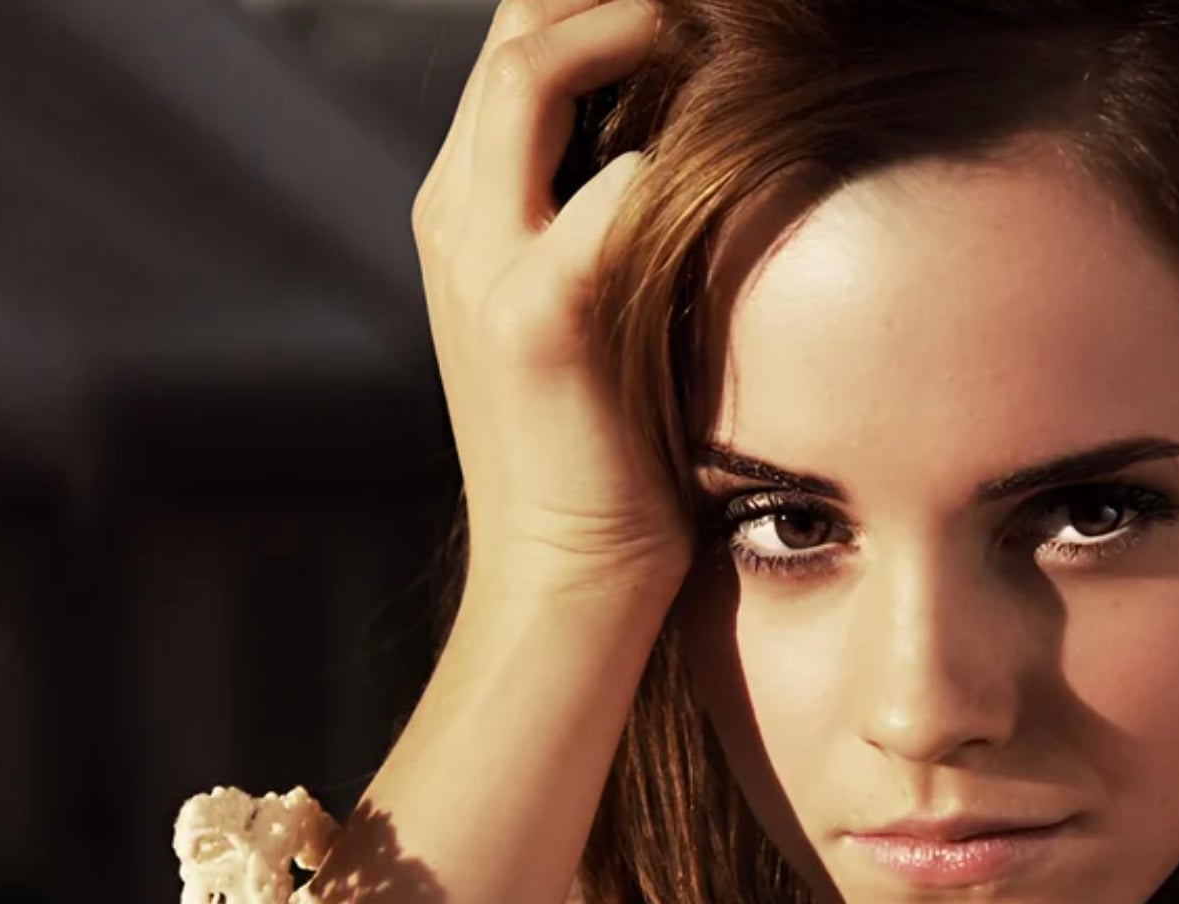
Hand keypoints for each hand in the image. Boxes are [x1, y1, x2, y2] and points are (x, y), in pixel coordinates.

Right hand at [414, 0, 691, 595]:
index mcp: (468, 207)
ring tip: (707, 27)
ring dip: (624, 29)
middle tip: (700, 3)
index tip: (684, 9)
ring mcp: (485, 264)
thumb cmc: (608, 443)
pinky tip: (720, 154)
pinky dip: (661, 160)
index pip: (518, 44)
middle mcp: (458, 217)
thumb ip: (614, 215)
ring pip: (529, 77)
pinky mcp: (538, 319)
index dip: (595, 1)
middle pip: (511, 30)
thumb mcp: (596, 304)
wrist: (568, 572)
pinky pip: (604, 195)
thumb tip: (697, 130)